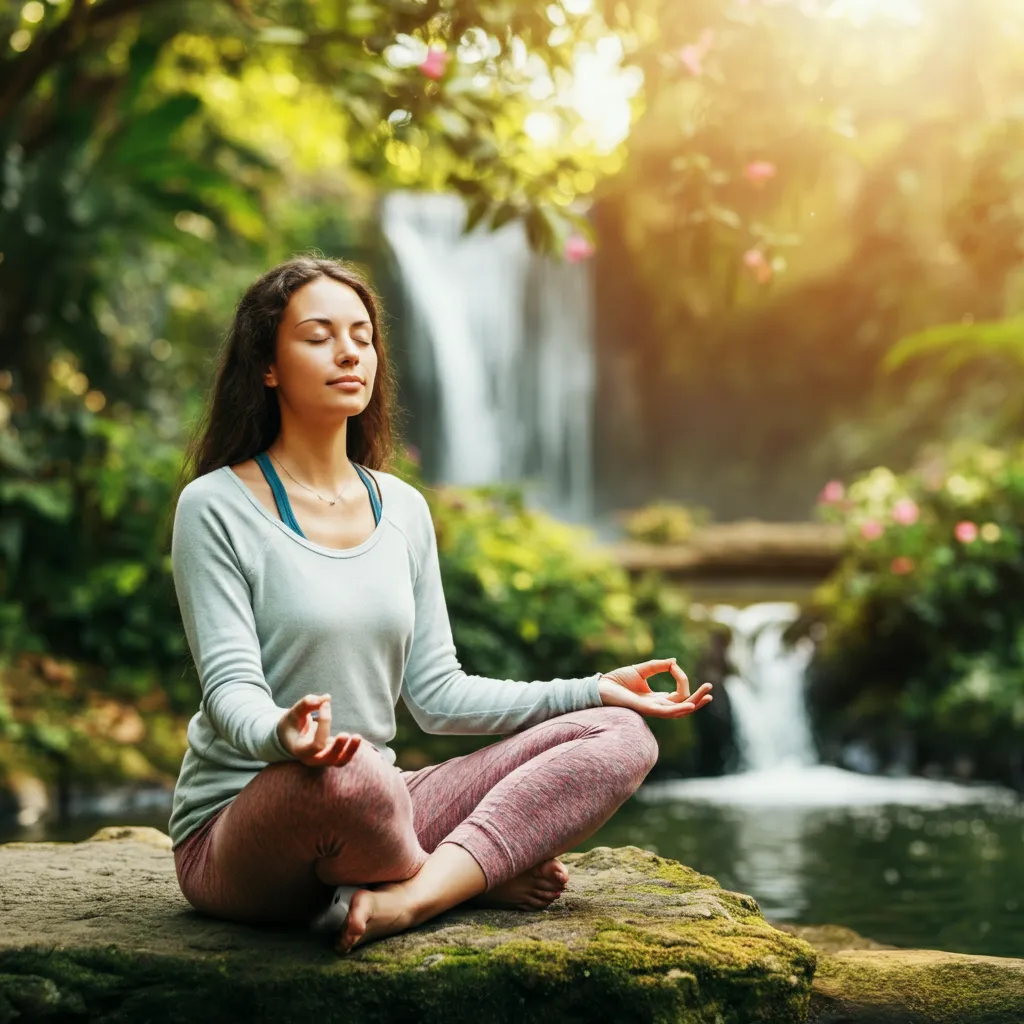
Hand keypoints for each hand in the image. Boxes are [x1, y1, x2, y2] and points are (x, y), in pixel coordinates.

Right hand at [277, 693, 361, 766]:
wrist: (289, 739)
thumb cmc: (292, 724)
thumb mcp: (293, 713)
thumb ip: (306, 704)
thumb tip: (326, 698)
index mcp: (300, 750)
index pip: (316, 744)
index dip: (323, 724)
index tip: (324, 704)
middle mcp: (312, 758)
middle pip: (328, 758)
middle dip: (338, 747)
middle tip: (345, 734)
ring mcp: (323, 759)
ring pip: (340, 761)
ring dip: (350, 750)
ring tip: (358, 737)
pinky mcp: (332, 755)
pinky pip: (344, 755)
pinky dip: (352, 748)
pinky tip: (358, 738)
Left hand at [598, 658, 712, 718]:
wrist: (600, 686)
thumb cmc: (617, 680)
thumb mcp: (642, 669)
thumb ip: (658, 666)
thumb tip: (675, 662)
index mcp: (656, 699)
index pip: (678, 695)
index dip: (682, 681)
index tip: (675, 666)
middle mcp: (657, 706)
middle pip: (683, 706)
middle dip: (698, 698)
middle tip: (710, 689)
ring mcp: (652, 709)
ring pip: (679, 710)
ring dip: (694, 703)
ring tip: (707, 695)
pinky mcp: (646, 709)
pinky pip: (666, 712)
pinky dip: (679, 709)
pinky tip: (690, 704)